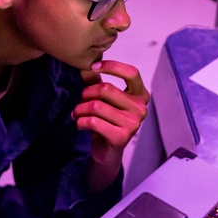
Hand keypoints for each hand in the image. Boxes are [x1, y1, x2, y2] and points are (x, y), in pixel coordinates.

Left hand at [74, 59, 149, 191]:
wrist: (107, 151)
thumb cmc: (107, 121)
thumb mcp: (103, 99)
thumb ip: (96, 82)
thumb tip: (85, 67)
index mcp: (140, 95)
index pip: (132, 73)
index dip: (112, 66)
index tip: (94, 67)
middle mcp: (140, 108)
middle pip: (107, 89)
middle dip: (87, 93)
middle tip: (80, 100)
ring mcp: (133, 123)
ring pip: (97, 106)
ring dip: (80, 109)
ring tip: (76, 113)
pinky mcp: (121, 137)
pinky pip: (93, 122)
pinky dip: (81, 121)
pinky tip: (79, 124)